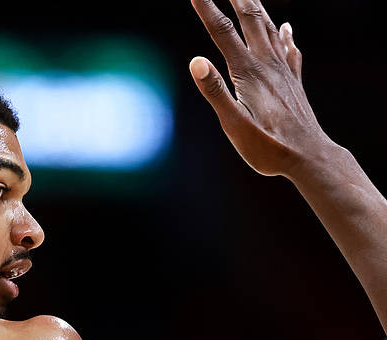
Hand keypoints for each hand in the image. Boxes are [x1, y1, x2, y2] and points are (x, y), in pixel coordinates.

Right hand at [189, 0, 335, 177]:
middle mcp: (268, 65)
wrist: (309, 157)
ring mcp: (283, 72)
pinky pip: (289, 50)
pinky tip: (286, 28)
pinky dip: (284, 35)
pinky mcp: (293, 83)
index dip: (207, 10)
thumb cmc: (268, 147)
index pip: (222, 33)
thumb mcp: (234, 125)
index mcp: (249, 73)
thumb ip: (215, 91)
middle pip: (250, 20)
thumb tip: (196, 61)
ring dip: (257, 8)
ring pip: (269, 29)